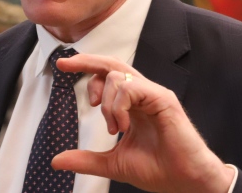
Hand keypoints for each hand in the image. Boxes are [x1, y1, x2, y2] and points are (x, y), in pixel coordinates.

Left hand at [52, 54, 234, 192]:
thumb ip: (86, 160)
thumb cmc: (158, 170)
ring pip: (117, 76)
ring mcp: (154, 95)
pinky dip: (119, 106)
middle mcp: (143, 95)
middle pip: (111, 64)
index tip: (62, 71)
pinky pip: (132, 88)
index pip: (106, 76)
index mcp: (132, 105)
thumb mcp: (113, 164)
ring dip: (106, 104)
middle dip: (86, 61)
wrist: (185, 181)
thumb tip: (56, 161)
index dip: (86, 71)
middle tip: (64, 64)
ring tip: (114, 128)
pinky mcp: (163, 99)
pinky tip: (123, 126)